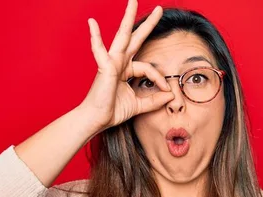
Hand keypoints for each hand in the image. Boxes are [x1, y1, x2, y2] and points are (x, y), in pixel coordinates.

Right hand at [78, 0, 174, 133]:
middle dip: (148, 24)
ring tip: (132, 1)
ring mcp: (111, 62)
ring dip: (127, 17)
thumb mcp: (139, 105)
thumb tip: (170, 95)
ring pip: (122, 36)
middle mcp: (119, 62)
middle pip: (135, 38)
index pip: (148, 68)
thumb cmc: (112, 111)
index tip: (167, 90)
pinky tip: (92, 23)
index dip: (159, 78)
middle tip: (158, 9)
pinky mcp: (104, 67)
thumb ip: (154, 100)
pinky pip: (99, 49)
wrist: (97, 120)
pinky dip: (95, 36)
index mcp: (127, 70)